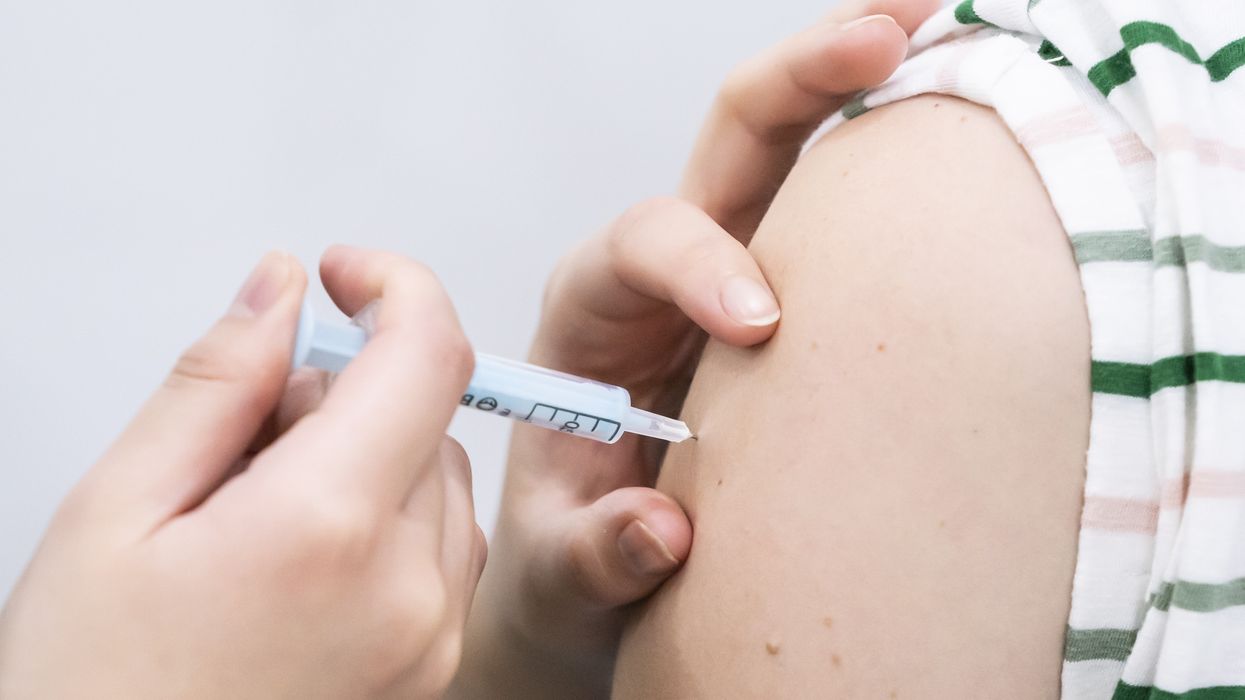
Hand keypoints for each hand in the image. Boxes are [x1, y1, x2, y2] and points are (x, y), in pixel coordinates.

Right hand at [0, 247, 486, 699]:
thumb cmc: (87, 694)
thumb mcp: (114, 513)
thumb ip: (216, 384)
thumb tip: (280, 289)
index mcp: (327, 531)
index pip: (426, 357)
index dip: (395, 287)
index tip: (346, 274)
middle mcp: (408, 591)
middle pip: (430, 419)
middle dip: (350, 395)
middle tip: (245, 442)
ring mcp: (430, 641)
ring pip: (439, 483)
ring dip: (370, 461)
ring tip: (258, 519)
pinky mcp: (430, 673)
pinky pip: (442, 554)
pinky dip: (386, 524)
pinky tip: (298, 564)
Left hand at [449, 1, 938, 696]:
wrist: (592, 582)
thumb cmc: (565, 564)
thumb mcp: (557, 576)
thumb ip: (592, 556)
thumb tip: (660, 534)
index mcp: (590, 314)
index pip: (641, 244)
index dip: (700, 264)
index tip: (763, 325)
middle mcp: (664, 271)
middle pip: (731, 142)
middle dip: (802, 77)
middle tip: (891, 29)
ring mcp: (737, 271)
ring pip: (796, 148)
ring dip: (862, 77)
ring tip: (939, 22)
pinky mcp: (796, 297)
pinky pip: (842, 209)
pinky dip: (896, 148)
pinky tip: (959, 112)